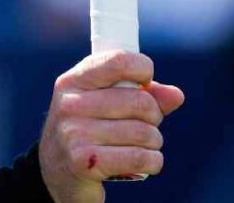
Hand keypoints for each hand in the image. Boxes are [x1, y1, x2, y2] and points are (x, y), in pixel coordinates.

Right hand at [38, 51, 184, 202]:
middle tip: (144, 123)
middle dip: (154, 115)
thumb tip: (176, 95)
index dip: (143, 68)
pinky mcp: (84, 162)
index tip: (145, 81)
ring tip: (140, 145)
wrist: (57, 171)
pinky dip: (152, 161)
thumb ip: (142, 94)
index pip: (118, 61)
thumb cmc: (88, 130)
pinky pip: (140, 157)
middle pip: (141, 102)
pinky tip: (143, 161)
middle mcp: (70, 104)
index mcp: (73, 81)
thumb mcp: (105, 104)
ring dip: (153, 142)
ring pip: (145, 133)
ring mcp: (74, 133)